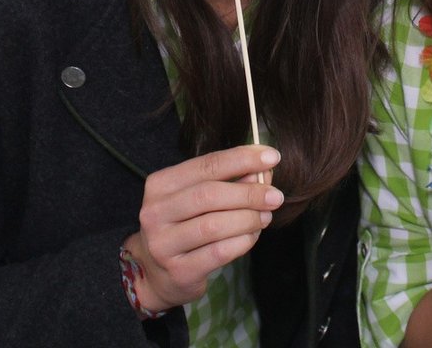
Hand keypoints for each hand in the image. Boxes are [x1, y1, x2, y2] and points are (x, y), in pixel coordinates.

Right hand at [123, 144, 283, 310]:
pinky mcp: (179, 270)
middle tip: (275, 196)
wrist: (158, 274)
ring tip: (265, 217)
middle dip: (248, 193)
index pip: (206, 165)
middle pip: (208, 195)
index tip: (272, 157)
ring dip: (248, 219)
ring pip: (214, 225)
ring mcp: (163, 244)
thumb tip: (263, 170)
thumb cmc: (185, 226)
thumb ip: (229, 181)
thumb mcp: (199, 198)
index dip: (241, 159)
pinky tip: (252, 236)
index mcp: (160, 185)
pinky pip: (219, 252)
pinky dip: (242, 242)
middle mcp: (155, 213)